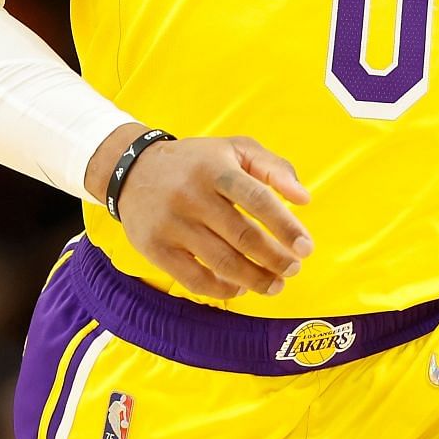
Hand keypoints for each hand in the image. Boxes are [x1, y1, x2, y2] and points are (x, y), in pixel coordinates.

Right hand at [88, 128, 312, 300]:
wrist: (132, 170)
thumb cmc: (197, 162)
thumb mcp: (234, 149)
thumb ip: (273, 168)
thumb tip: (304, 199)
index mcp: (215, 168)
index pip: (257, 199)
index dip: (285, 226)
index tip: (306, 247)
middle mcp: (191, 195)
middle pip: (243, 235)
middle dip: (275, 258)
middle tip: (294, 269)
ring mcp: (171, 224)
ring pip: (222, 262)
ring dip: (255, 279)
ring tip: (275, 285)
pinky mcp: (155, 248)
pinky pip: (194, 279)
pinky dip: (222, 290)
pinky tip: (240, 288)